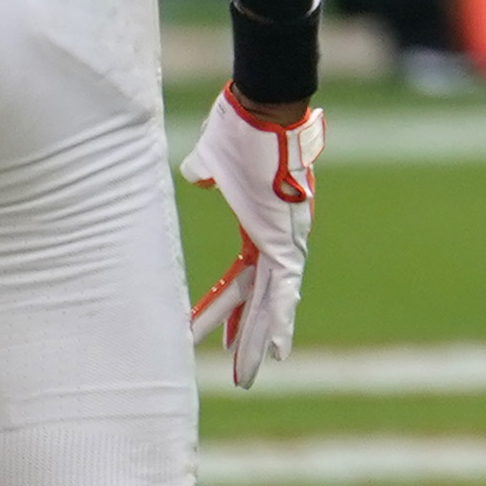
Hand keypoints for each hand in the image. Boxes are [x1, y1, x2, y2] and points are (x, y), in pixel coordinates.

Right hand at [183, 88, 320, 391]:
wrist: (264, 110)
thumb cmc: (241, 129)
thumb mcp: (214, 160)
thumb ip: (207, 172)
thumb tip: (198, 176)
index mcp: (259, 227)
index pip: (239, 279)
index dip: (226, 310)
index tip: (206, 335)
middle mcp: (277, 239)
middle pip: (257, 300)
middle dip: (247, 338)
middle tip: (242, 375)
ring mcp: (285, 240)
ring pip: (272, 302)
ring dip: (260, 340)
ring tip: (251, 375)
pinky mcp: (286, 238)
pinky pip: (282, 288)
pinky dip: (279, 318)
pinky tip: (277, 348)